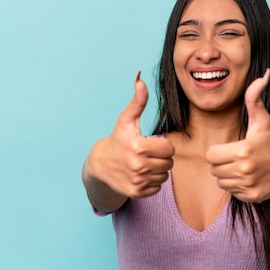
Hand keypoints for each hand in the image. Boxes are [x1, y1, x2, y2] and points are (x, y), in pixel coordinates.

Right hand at [87, 71, 174, 198]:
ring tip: (144, 164)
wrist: (99, 165)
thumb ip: (138, 101)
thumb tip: (140, 78)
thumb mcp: (126, 120)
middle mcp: (138, 165)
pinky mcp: (136, 192)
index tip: (152, 144)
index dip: (163, 146)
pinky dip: (152, 182)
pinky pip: (157, 188)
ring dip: (157, 170)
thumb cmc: (117, 140)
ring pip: (164, 176)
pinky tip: (140, 175)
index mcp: (138, 146)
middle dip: (161, 158)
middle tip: (147, 154)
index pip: (169, 149)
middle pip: (168, 163)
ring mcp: (137, 180)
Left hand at [205, 69, 269, 202]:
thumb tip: (262, 75)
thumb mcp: (262, 119)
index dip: (217, 152)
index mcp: (243, 150)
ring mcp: (248, 184)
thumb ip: (254, 98)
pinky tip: (248, 177)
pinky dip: (236, 186)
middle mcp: (245, 169)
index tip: (229, 149)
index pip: (211, 156)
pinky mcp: (252, 196)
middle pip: (214, 169)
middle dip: (221, 163)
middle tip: (236, 158)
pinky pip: (231, 192)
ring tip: (242, 167)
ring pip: (220, 182)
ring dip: (227, 175)